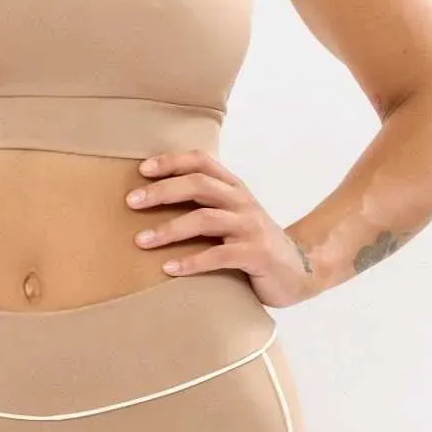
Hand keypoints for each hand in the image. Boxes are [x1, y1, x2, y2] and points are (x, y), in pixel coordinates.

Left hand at [126, 149, 317, 309]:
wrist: (300, 271)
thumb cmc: (253, 244)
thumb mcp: (231, 217)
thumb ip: (204, 206)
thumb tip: (151, 201)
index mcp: (234, 188)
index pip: (202, 161)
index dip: (172, 161)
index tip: (141, 169)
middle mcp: (242, 202)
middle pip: (199, 184)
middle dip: (162, 190)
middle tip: (131, 201)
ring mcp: (250, 228)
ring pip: (205, 218)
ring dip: (169, 229)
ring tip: (141, 240)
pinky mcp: (256, 254)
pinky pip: (219, 255)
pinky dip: (192, 261)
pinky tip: (169, 268)